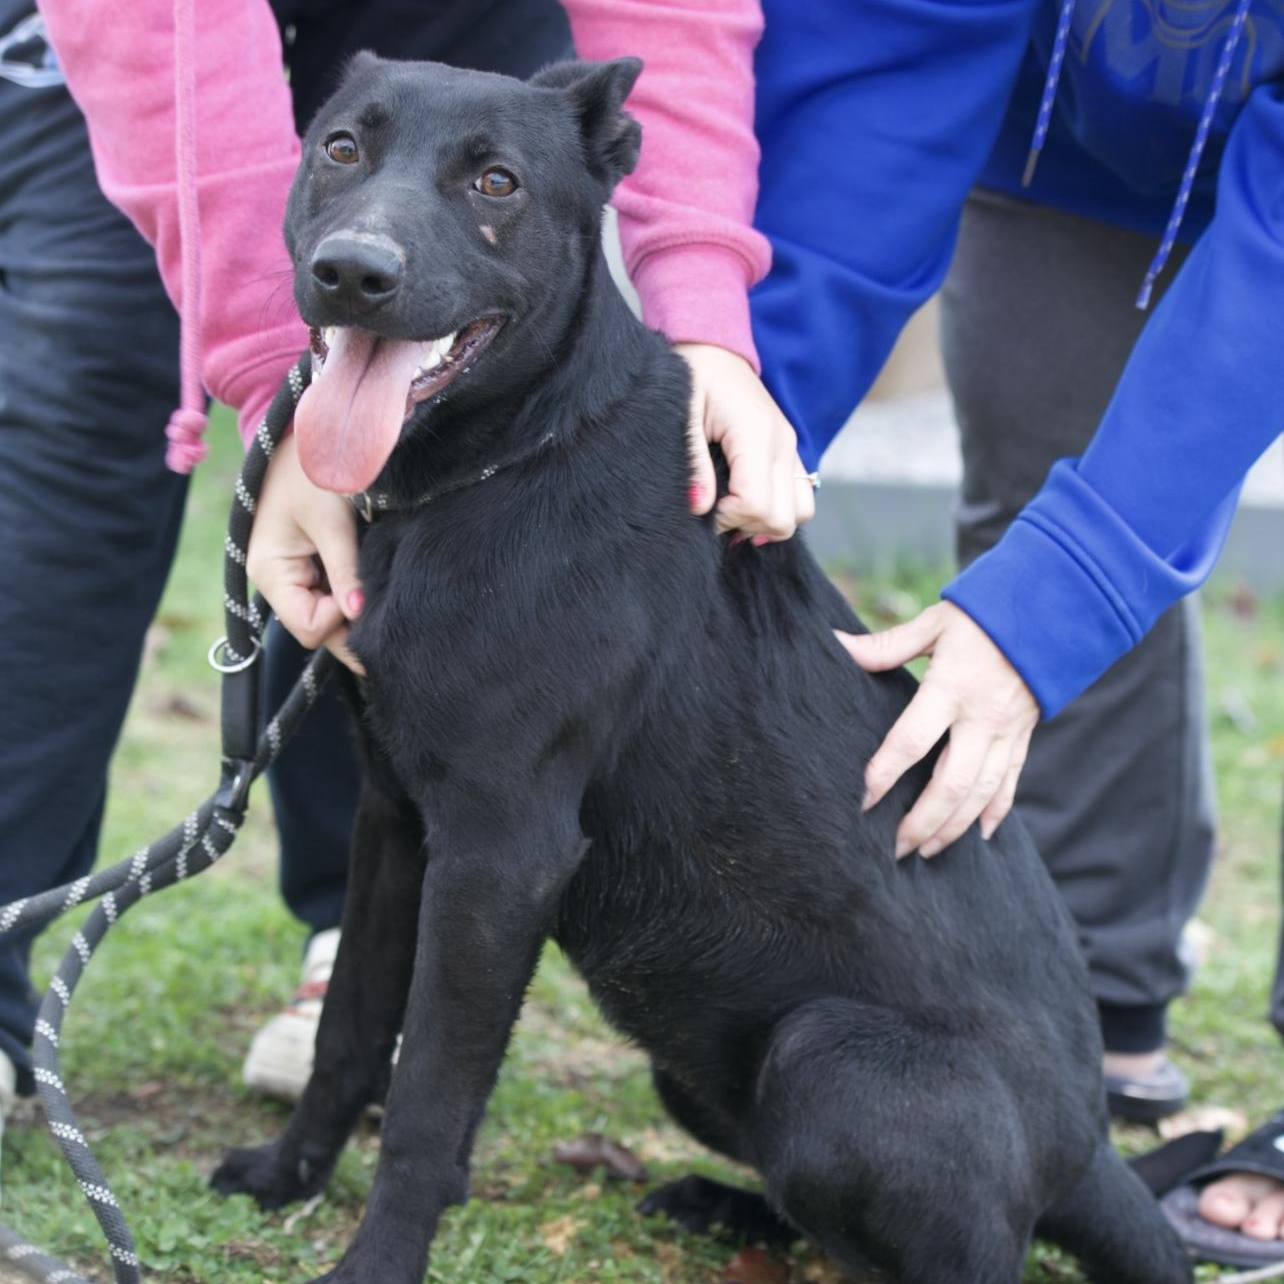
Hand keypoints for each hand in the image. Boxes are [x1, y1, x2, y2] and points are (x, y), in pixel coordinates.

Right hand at [246, 432, 365, 672]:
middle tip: (379, 592)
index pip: (308, 628)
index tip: (363, 591)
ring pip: (328, 613)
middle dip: (350, 618)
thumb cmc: (311, 469)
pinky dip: (351, 590)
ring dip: (352, 603)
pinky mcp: (308, 563)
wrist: (309, 432)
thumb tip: (359, 616)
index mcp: (270, 572)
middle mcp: (276, 579)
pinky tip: (365, 572)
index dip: (340, 619)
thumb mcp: (332, 520)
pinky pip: (331, 593)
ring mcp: (292, 573)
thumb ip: (345, 571)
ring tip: (371, 575)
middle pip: (319, 626)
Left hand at [675, 342, 815, 538]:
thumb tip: (699, 508)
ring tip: (732, 511)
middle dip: (745, 525)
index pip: (756, 503)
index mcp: (756, 434)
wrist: (715, 350)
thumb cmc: (693, 378)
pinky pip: (800, 498)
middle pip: (782, 518)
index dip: (727, 518)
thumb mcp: (683, 416)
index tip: (703, 508)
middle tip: (714, 512)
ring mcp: (791, 449)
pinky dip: (776, 511)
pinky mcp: (790, 452)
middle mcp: (783, 444)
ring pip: (799, 513)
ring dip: (765, 522)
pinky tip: (745, 506)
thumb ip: (693, 464)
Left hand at [838, 602, 1038, 857]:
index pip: (912, 740)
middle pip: (951, 784)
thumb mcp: (935, 622)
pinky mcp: (1025, 737)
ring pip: (981, 795)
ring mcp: (1008, 732)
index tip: (864, 799)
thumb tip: (837, 644)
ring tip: (925, 851)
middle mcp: (982, 717)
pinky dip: (996, 812)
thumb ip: (887, 645)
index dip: (886, 773)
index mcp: (953, 687)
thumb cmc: (986, 612)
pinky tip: (979, 835)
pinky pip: (1010, 783)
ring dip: (953, 828)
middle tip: (894, 847)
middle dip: (922, 821)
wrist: (1056, 608)